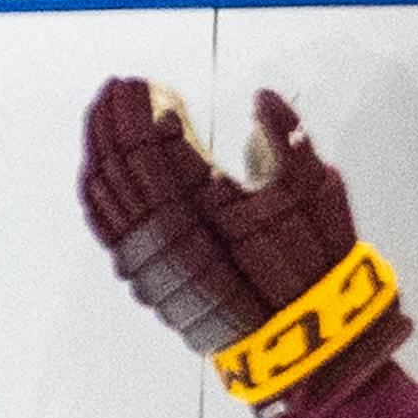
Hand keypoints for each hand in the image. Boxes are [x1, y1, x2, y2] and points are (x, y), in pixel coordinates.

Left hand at [80, 80, 408, 416]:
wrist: (300, 334)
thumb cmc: (314, 263)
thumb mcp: (320, 192)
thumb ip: (289, 139)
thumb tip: (262, 100)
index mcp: (207, 201)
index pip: (156, 143)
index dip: (144, 108)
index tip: (143, 83)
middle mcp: (170, 227)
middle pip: (123, 162)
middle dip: (115, 119)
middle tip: (118, 87)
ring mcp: (152, 256)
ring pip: (107, 191)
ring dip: (100, 148)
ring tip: (103, 113)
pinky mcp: (147, 276)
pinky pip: (107, 225)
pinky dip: (97, 189)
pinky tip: (97, 169)